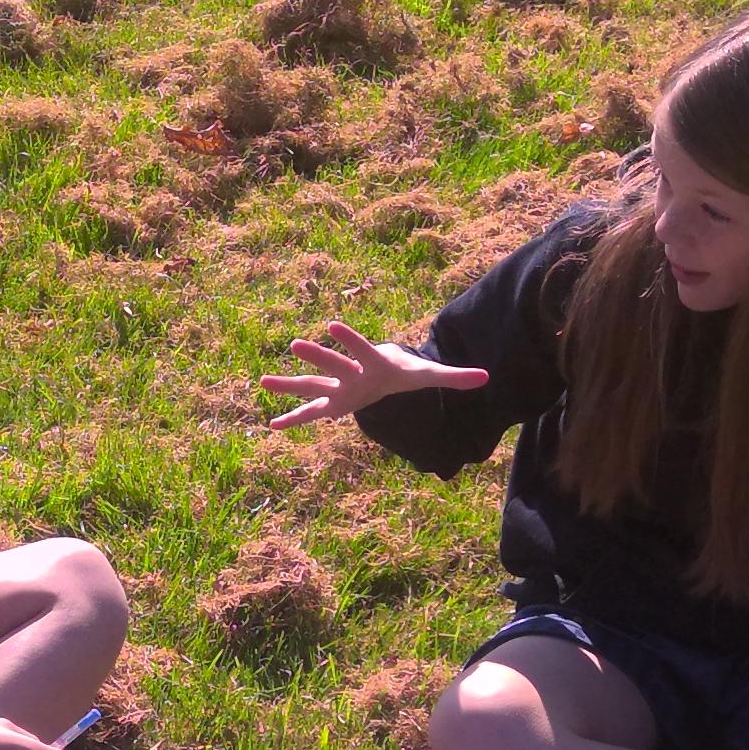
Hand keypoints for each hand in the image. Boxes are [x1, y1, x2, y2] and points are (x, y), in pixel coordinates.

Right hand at [258, 320, 488, 429]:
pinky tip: (271, 426)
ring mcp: (338, 386)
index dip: (350, 338)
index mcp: (374, 362)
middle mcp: (351, 372)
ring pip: (312, 385)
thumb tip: (486, 378)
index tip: (332, 323)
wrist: (386, 368)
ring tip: (261, 381)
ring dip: (288, 384)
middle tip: (295, 343)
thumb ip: (453, 376)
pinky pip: (310, 412)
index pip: (362, 348)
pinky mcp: (333, 402)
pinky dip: (293, 420)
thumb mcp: (427, 374)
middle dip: (316, 355)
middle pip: (333, 364)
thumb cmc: (404, 370)